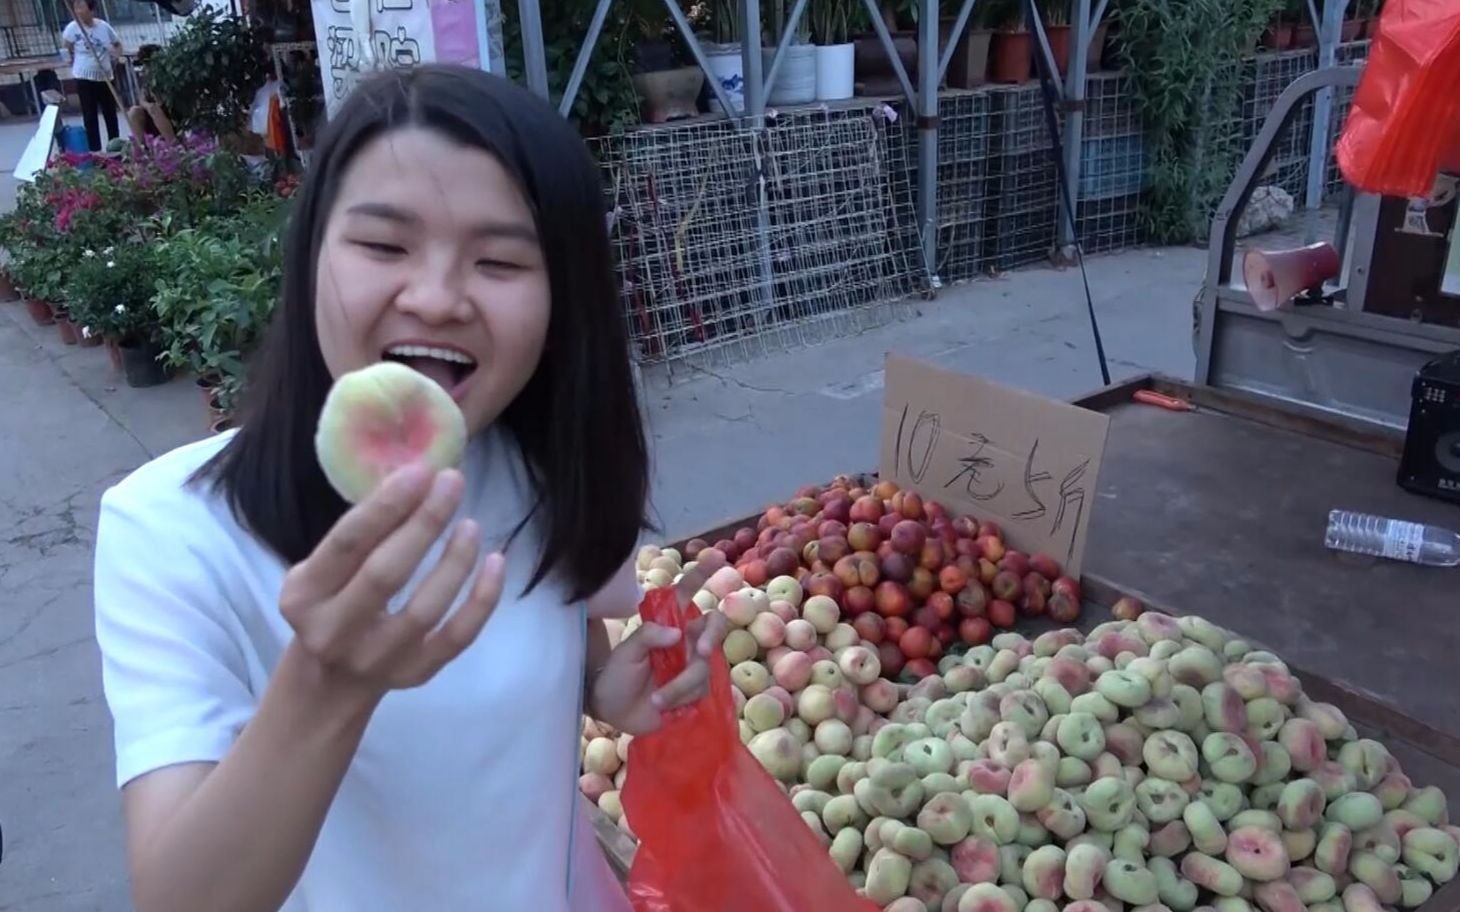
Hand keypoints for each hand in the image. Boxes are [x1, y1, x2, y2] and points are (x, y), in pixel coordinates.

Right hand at [278, 464, 505, 697]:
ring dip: (455, 561)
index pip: (348, 544)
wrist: (330, 682)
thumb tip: (416, 478)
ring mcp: (376, 659)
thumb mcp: (325, 571)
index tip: (420, 471)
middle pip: (386, 574)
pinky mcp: (414, 674)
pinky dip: (482, 600)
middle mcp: (333, 632)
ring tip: (471, 525)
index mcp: (304, 595)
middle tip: (453, 482)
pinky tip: (495, 562)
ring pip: (425, 608)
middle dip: (425, 523)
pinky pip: (457, 637)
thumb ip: (362, 534)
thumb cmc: (333, 605)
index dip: (386, 506)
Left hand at [589, 551, 729, 734]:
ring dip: (681, 684)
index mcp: (668, 622)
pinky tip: (663, 706)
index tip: (716, 557)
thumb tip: (676, 633)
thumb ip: (646, 636)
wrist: (613, 711)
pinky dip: (681, 698)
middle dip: (713, 634)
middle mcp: (685, 639)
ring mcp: (692, 664)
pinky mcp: (696, 689)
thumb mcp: (624, 653)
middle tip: (701, 648)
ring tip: (656, 698)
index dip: (701, 574)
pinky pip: (702, 689)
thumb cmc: (616, 674)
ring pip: (705, 665)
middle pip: (715, 624)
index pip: (687, 592)